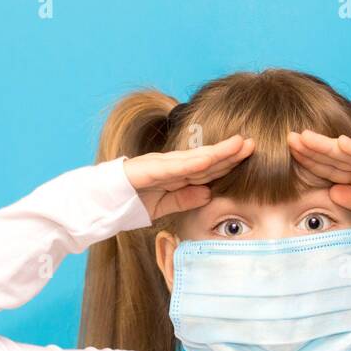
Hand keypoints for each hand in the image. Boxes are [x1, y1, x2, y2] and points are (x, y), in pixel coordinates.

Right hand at [123, 135, 254, 220]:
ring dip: (217, 152)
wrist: (98, 203)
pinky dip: (192, 163)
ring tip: (239, 145)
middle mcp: (169, 166)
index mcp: (174, 175)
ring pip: (194, 159)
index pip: (206, 169)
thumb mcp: (163, 206)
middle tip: (253, 144)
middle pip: (205, 160)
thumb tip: (209, 194)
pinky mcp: (147, 170)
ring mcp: (159, 166)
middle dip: (229, 152)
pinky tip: (209, 160)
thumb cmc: (128, 203)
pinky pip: (173, 167)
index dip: (227, 162)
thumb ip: (185, 199)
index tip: (248, 156)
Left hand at [286, 129, 350, 220]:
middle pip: (334, 158)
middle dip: (311, 149)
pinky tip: (340, 144)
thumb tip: (332, 193)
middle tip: (288, 138)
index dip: (310, 161)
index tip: (289, 154)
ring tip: (306, 138)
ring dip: (326, 146)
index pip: (330, 169)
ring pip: (348, 154)